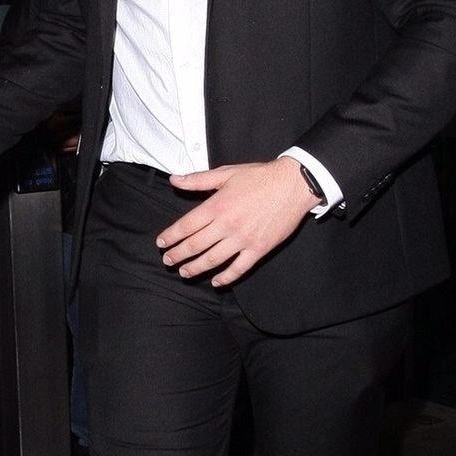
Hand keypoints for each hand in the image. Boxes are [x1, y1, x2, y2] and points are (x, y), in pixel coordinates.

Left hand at [159, 158, 312, 285]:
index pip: (186, 226)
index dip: (171, 237)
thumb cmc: (260, 176)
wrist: (293, 184)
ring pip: (213, 260)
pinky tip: (216, 282)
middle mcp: (227, 225)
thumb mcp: (226, 173)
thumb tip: (174, 180)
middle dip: (178, 255)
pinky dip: (226, 277)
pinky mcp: (259, 249)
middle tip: (168, 261)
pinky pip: (239, 268)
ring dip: (196, 268)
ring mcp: (243, 239)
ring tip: (185, 272)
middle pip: (195, 245)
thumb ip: (198, 179)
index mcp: (216, 206)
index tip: (161, 244)